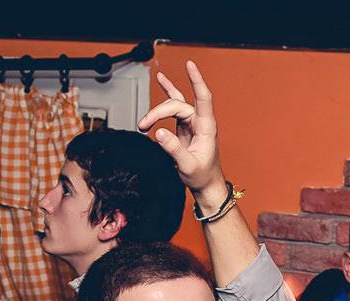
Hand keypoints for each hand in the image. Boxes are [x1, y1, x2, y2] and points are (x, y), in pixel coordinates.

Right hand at [137, 61, 227, 210]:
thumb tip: (159, 132)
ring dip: (157, 111)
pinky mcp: (184, 126)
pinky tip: (162, 80)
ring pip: (173, 106)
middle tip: (143, 126)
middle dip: (158, 113)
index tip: (190, 65)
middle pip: (177, 105)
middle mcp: (200, 121)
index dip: (197, 81)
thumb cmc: (202, 176)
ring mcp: (191, 122)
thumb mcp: (188, 166)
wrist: (205, 184)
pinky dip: (167, 93)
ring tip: (144, 120)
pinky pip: (174, 107)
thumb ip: (174, 149)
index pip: (203, 98)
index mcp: (206, 127)